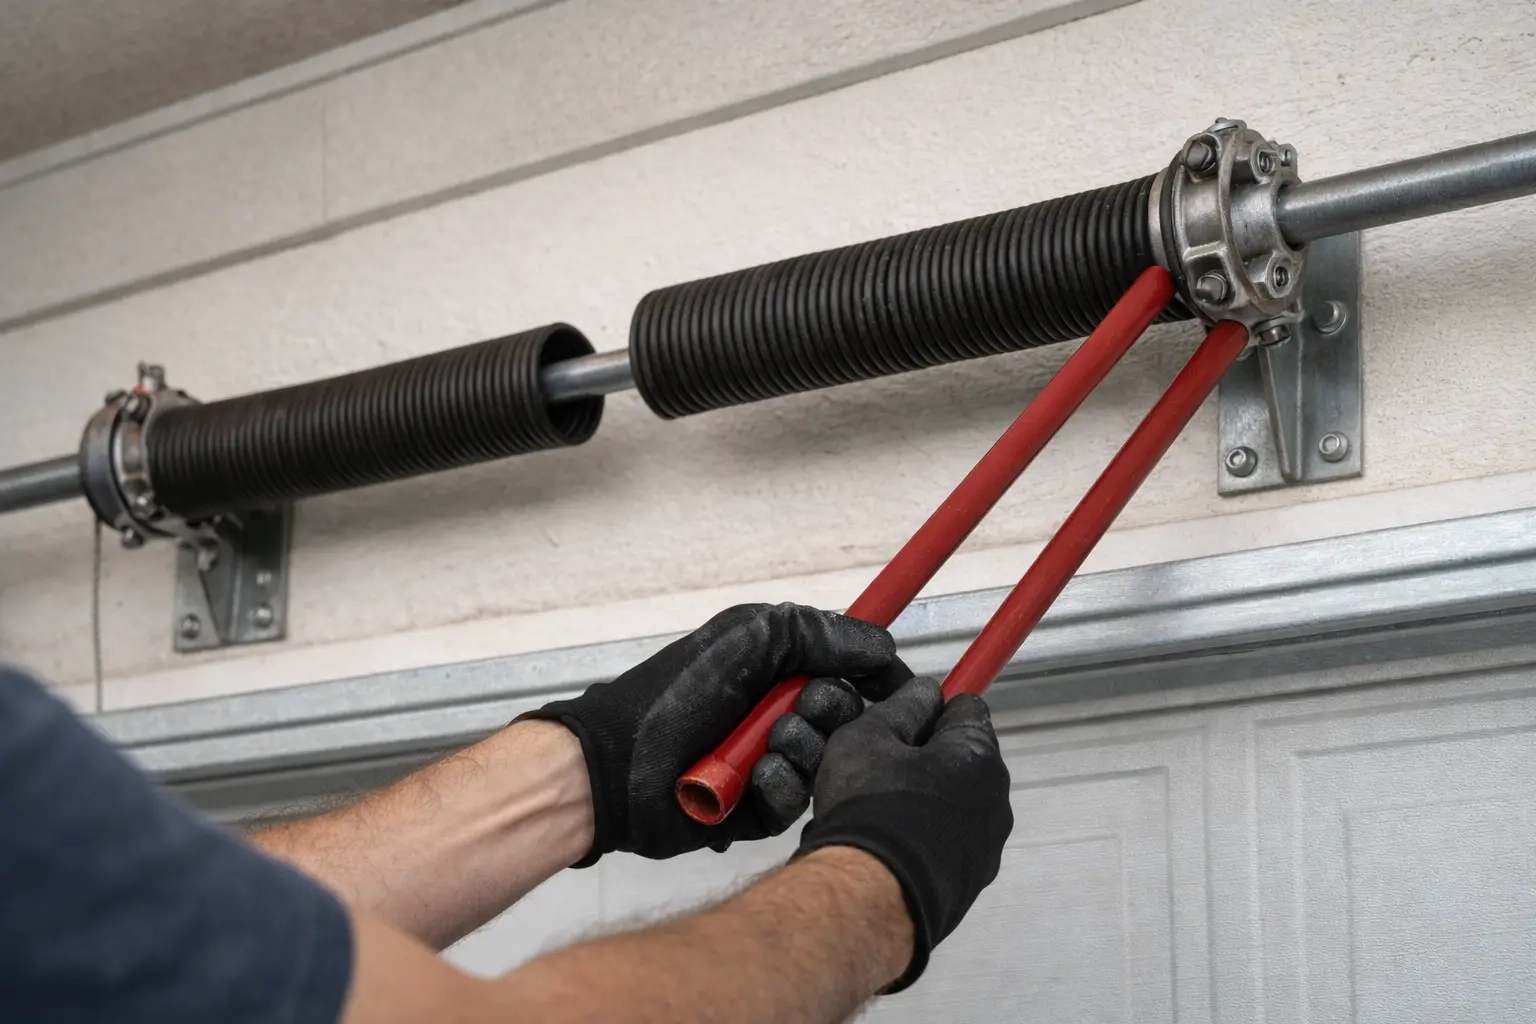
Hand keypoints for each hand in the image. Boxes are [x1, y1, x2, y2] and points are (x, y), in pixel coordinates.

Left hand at [521, 603, 908, 862]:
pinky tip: (751, 780)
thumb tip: (882, 645)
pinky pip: (796, 803)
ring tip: (764, 747)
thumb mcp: (749, 638)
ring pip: (826, 763)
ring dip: (801, 750)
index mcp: (778, 670)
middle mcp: (778, 714)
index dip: (875, 678)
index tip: (895, 684)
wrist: (619, 764)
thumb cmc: (673, 693)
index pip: (849, 672)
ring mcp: (768, 763)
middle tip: (797, 708)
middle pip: (847, 718)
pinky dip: (778, 787)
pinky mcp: (757, 810)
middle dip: (830, 711)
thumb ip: (818, 633)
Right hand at [796, 677, 1012, 991]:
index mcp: (978, 755)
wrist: (870, 899)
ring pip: (951, 805)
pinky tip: (883, 849)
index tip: (901, 719)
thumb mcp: (869, 735)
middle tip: (876, 768)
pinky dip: (920, 843)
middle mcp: (995, 801)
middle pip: (959, 760)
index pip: (966, 707)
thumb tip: (925, 692)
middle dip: (922, 759)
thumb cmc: (869, 810)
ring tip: (873, 815)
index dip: (929, 708)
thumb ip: (902, 706)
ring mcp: (986, 848)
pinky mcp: (968, 885)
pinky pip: (945, 848)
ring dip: (920, 802)